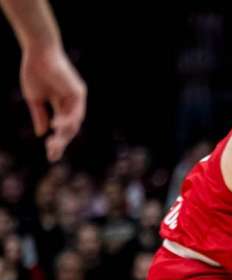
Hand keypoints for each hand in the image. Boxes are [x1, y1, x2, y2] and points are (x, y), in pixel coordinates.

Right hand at [20, 46, 85, 161]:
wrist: (37, 53)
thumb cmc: (35, 72)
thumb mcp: (35, 98)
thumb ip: (40, 116)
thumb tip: (42, 134)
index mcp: (63, 105)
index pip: (62, 128)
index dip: (57, 142)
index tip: (50, 156)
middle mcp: (72, 103)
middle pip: (70, 129)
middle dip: (61, 143)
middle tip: (52, 155)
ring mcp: (77, 98)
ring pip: (73, 123)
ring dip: (63, 136)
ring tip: (53, 145)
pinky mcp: (78, 92)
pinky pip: (74, 112)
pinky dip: (66, 120)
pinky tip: (55, 127)